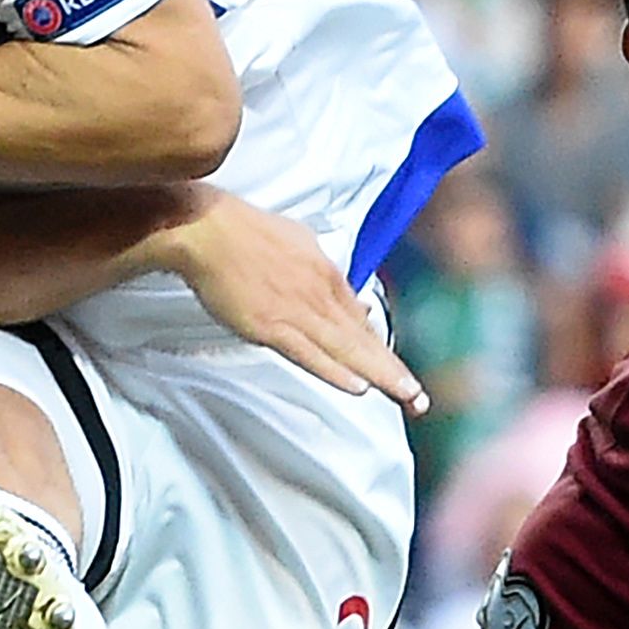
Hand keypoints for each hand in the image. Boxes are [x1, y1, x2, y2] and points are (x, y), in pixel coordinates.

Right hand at [145, 192, 429, 412]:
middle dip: (393, 372)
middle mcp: (320, 295)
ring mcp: (297, 312)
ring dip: (378, 376)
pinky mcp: (271, 326)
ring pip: (346, 349)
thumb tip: (349, 294)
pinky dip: (334, 371)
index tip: (398, 372)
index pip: (360, 320)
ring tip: (405, 397)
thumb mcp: (301, 244)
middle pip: (363, 340)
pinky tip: (357, 387)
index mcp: (326, 276)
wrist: (210, 229)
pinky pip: (309, 353)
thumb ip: (325, 272)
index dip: (380, 349)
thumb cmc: (248, 233)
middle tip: (419, 399)